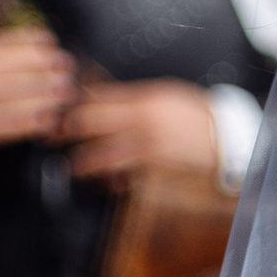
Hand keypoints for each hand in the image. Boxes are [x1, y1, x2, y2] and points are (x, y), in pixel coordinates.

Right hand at [0, 25, 75, 160]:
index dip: (26, 42)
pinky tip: (51, 120)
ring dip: (44, 95)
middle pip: (8, 71)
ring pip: (10, 97)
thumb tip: (46, 41)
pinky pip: (7, 125)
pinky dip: (32, 122)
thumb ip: (4, 60)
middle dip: (42, 68)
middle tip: (68, 67)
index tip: (52, 41)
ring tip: (66, 92)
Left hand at [62, 78, 222, 187]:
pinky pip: (124, 176)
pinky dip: (109, 180)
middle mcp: (143, 121)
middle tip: (49, 136)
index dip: (70, 103)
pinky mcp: (155, 170)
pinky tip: (100, 182)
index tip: (54, 108)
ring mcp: (149, 147)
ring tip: (70, 166)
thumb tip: (94, 95)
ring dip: (81, 161)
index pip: (96, 97)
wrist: (227, 139)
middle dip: (64, 130)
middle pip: (91, 123)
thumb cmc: (192, 114)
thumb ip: (129, 97)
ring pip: (102, 155)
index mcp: (144, 98)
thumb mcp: (163, 94)